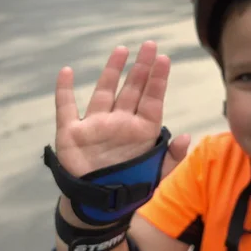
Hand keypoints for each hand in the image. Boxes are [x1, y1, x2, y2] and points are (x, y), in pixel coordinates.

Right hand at [53, 41, 190, 179]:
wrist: (98, 205)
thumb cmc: (130, 187)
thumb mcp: (156, 175)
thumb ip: (172, 157)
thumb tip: (186, 136)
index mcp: (140, 130)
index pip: (151, 99)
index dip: (157, 79)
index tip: (164, 58)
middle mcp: (119, 122)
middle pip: (131, 89)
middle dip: (141, 68)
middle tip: (149, 45)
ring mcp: (95, 125)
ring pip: (104, 91)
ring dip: (111, 71)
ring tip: (122, 49)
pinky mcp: (71, 133)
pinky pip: (66, 108)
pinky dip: (64, 91)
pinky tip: (67, 72)